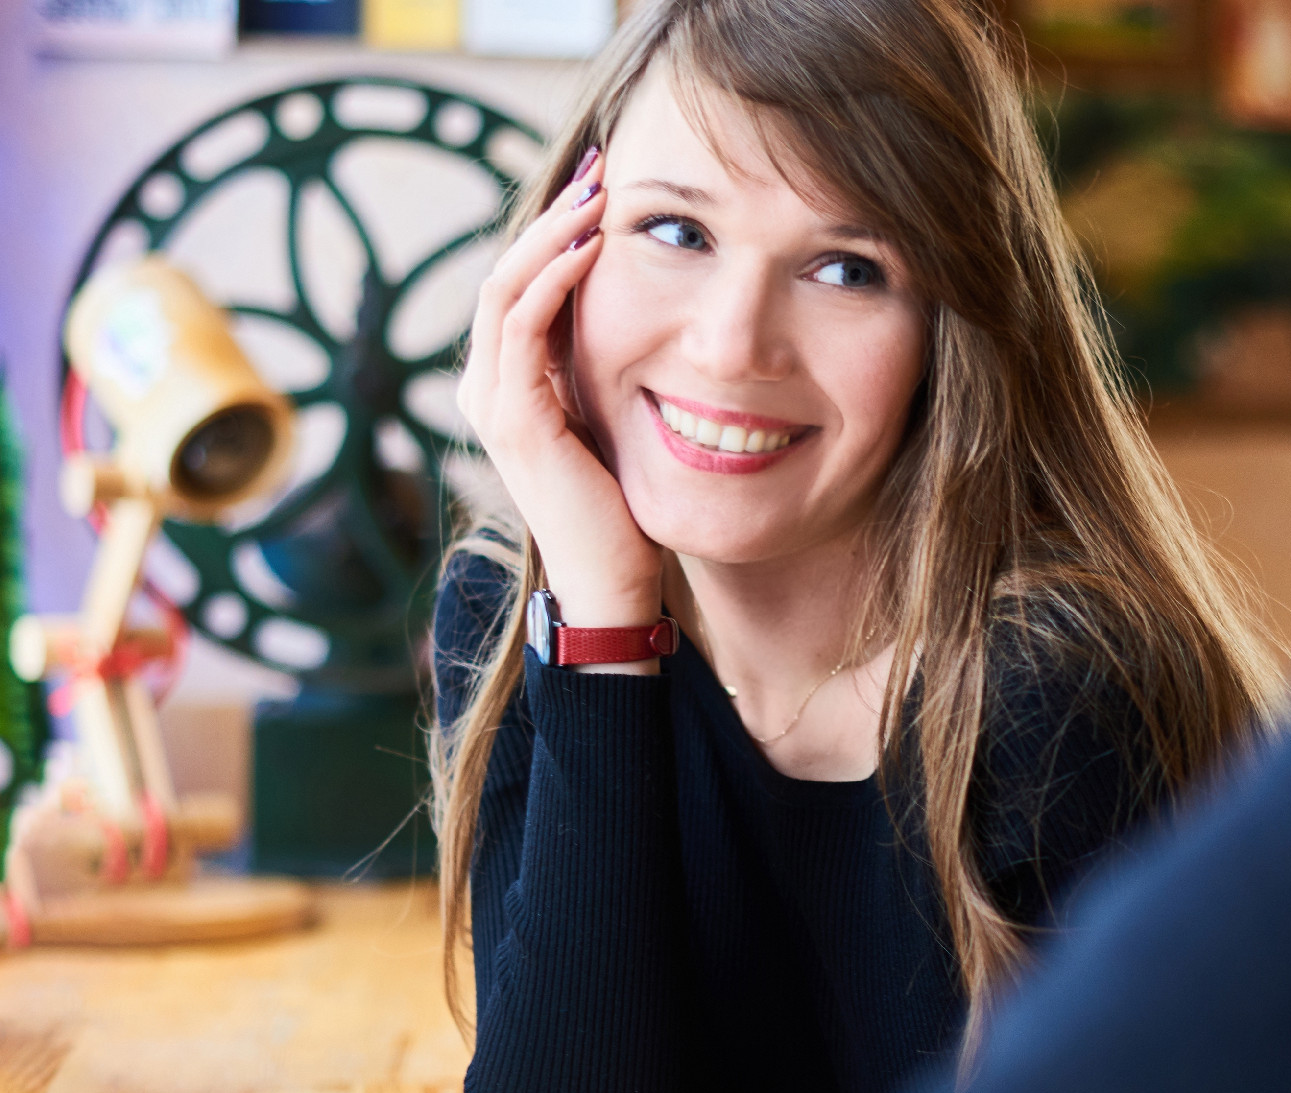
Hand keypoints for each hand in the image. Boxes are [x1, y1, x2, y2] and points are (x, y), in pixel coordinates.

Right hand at [456, 148, 661, 630]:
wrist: (615, 585)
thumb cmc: (628, 509)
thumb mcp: (621, 420)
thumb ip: (614, 371)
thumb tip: (657, 316)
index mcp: (511, 384)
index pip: (522, 283)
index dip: (560, 229)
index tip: (611, 186)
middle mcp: (488, 387)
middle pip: (507, 270)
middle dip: (555, 213)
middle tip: (604, 165)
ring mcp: (493, 402)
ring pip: (506, 286)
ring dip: (552, 232)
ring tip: (598, 191)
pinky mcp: (515, 419)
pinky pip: (523, 326)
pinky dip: (554, 278)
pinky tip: (593, 248)